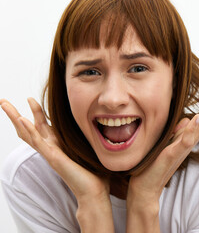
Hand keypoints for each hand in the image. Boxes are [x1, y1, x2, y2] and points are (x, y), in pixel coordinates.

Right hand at [0, 98, 113, 231]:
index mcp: (58, 145)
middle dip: (16, 114)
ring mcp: (50, 153)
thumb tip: (96, 127)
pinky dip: (29, 130)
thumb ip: (86, 140)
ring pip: (29, 133)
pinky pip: (38, 141)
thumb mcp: (88, 149)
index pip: (42, 127)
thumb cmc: (94, 174)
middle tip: (4, 101)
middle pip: (29, 129)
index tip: (30, 99)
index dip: (35, 113)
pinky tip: (21, 119)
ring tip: (5, 105)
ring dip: (16, 118)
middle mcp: (51, 148)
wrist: (94, 192)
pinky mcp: (54, 157)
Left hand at [126, 89, 198, 223]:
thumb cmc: (155, 165)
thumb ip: (178, 132)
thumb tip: (187, 118)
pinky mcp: (172, 154)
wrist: (145, 187)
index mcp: (189, 138)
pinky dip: (192, 129)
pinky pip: (185, 140)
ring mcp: (182, 148)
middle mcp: (189, 142)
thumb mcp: (168, 143)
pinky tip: (197, 117)